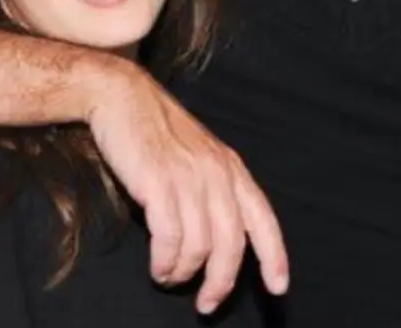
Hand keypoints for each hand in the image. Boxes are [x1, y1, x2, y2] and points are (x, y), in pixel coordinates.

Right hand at [86, 65, 288, 313]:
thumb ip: (214, 190)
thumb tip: (217, 240)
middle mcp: (217, 174)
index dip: (274, 257)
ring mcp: (189, 178)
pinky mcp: (159, 183)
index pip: (263, 220)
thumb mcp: (199, 157)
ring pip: (200, 246)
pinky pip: (170, 238)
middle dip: (221, 282)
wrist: (122, 97)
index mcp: (232, 169)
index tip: (278, 288)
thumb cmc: (157, 132)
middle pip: (232, 244)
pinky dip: (165, 261)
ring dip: (184, 273)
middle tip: (207, 304)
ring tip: (169, 278)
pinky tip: (158, 266)